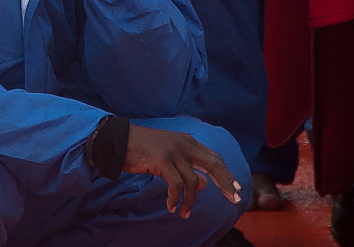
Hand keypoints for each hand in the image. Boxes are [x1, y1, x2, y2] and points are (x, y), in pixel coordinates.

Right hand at [124, 124, 241, 217]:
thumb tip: (204, 184)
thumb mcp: (168, 157)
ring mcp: (173, 151)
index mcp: (187, 141)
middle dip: (226, 183)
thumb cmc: (141, 149)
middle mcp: (184, 144)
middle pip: (213, 164)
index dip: (226, 173)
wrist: (117, 140)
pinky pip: (176, 185)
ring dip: (191, 201)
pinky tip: (172, 207)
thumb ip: (186, 167)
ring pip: (193, 181)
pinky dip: (175, 199)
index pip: (214, 157)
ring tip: (184, 213)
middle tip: (234, 199)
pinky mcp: (162, 160)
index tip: (236, 188)